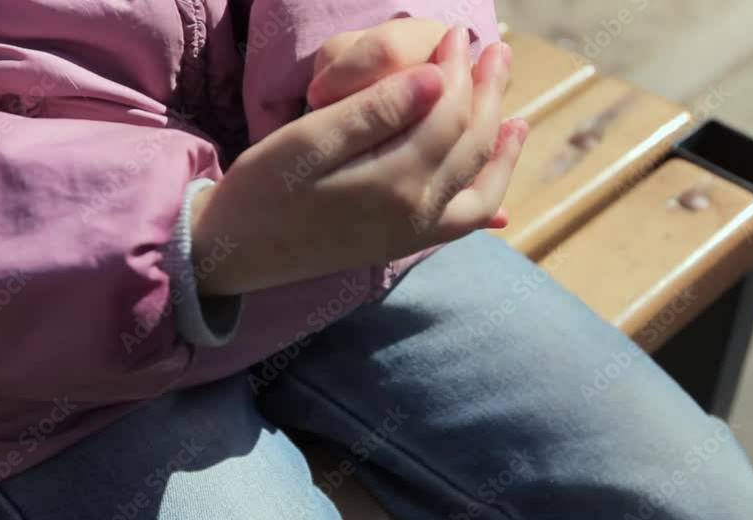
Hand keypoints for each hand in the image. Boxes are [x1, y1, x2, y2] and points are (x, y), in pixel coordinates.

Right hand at [193, 28, 527, 294]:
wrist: (235, 253)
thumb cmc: (262, 189)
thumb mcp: (308, 142)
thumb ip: (374, 112)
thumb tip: (436, 79)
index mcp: (395, 183)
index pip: (448, 116)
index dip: (459, 71)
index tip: (457, 34)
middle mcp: (417, 214)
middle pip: (470, 145)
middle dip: (489, 95)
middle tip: (497, 53)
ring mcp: (414, 234)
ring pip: (479, 186)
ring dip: (500, 148)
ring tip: (518, 117)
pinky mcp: (404, 244)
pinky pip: (462, 224)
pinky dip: (486, 199)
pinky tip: (497, 189)